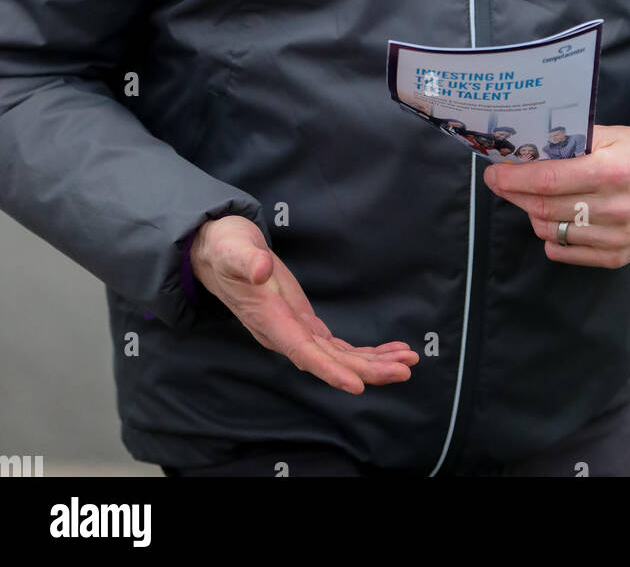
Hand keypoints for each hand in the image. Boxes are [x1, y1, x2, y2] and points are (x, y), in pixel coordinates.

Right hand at [189, 215, 419, 392]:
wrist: (215, 253)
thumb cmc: (224, 249)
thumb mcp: (232, 249)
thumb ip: (246, 260)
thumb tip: (261, 270)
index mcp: (269, 321)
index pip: (304, 353)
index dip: (331, 371)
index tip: (358, 386)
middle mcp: (284, 334)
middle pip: (330, 361)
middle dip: (368, 369)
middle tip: (405, 370)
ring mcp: (295, 331)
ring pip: (338, 357)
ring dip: (373, 362)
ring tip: (408, 362)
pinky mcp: (303, 324)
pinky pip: (337, 346)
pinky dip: (364, 351)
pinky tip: (389, 352)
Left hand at [482, 125, 629, 266]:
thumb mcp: (612, 134)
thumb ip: (573, 141)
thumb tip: (529, 148)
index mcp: (613, 171)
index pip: (549, 180)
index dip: (514, 178)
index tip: (495, 172)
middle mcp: (616, 208)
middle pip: (545, 207)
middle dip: (514, 194)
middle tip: (502, 182)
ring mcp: (617, 237)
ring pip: (551, 231)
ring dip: (532, 213)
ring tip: (532, 197)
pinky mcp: (618, 256)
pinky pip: (566, 252)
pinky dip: (551, 236)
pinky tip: (554, 218)